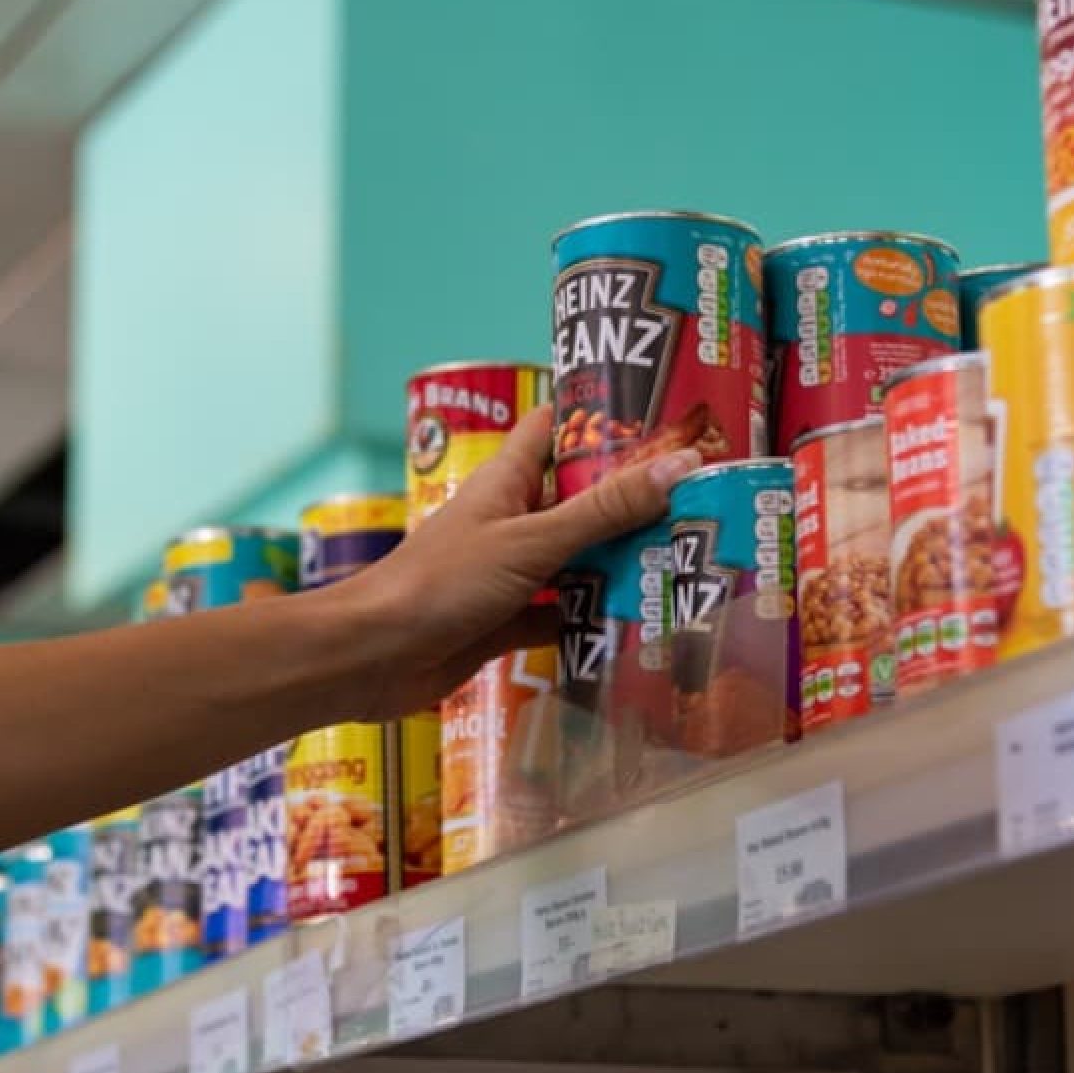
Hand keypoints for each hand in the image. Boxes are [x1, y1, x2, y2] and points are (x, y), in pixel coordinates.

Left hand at [337, 407, 700, 718]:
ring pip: (575, 560)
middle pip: (578, 499)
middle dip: (630, 501)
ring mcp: (507, 573)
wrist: (373, 657)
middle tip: (700, 500)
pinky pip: (560, 615)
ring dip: (618, 563)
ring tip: (687, 558)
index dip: (599, 416)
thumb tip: (681, 465)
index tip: (659, 415)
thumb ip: (605, 510)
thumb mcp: (532, 540)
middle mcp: (509, 520)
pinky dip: (592, 620)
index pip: (555, 427)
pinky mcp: (504, 622)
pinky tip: (640, 623)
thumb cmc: (441, 582)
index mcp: (507, 480)